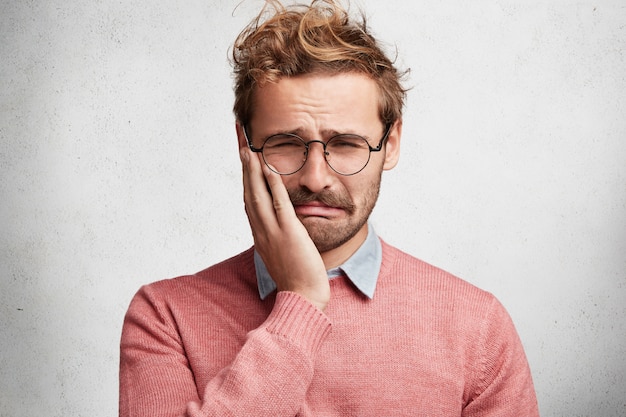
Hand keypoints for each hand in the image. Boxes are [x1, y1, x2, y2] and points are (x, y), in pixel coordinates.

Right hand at [240, 147, 329, 310]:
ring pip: (257, 195)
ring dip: (252, 170)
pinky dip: (273, 185)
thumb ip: (279, 234)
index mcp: (260, 233)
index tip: (244, 156)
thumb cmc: (297, 276)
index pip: (249, 198)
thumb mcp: (282, 251)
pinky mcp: (288, 234)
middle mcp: (261, 230)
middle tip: (240, 142)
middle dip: (244, 166)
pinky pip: (279, 205)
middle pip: (248, 192)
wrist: (302, 297)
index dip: (245, 176)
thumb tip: (282, 221)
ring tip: (248, 148)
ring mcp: (272, 232)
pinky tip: (270, 169)